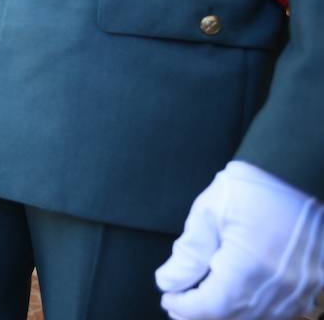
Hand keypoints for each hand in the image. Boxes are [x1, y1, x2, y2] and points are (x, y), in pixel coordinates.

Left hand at [156, 161, 323, 319]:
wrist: (297, 171)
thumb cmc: (251, 187)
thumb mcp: (209, 211)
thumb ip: (189, 252)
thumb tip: (168, 282)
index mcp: (250, 266)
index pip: (210, 306)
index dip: (184, 306)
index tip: (167, 297)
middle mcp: (279, 285)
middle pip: (233, 316)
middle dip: (200, 313)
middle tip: (177, 304)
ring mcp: (300, 288)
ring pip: (257, 317)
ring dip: (226, 313)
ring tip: (200, 302)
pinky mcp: (311, 285)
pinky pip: (280, 311)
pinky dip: (253, 310)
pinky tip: (234, 299)